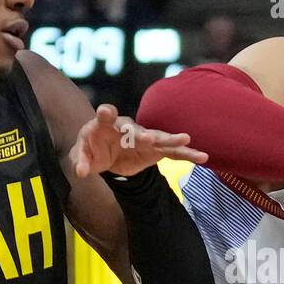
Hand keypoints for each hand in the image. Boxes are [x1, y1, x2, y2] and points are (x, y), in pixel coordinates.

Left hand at [70, 104, 206, 178]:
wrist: (106, 154)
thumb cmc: (92, 149)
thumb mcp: (81, 156)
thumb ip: (80, 162)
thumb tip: (82, 172)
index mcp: (106, 125)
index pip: (105, 117)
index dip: (105, 114)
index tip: (105, 111)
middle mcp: (128, 128)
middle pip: (136, 129)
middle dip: (143, 133)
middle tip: (149, 137)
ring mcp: (144, 138)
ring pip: (160, 138)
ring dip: (172, 140)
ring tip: (187, 139)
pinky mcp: (155, 150)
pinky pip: (172, 152)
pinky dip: (186, 154)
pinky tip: (202, 157)